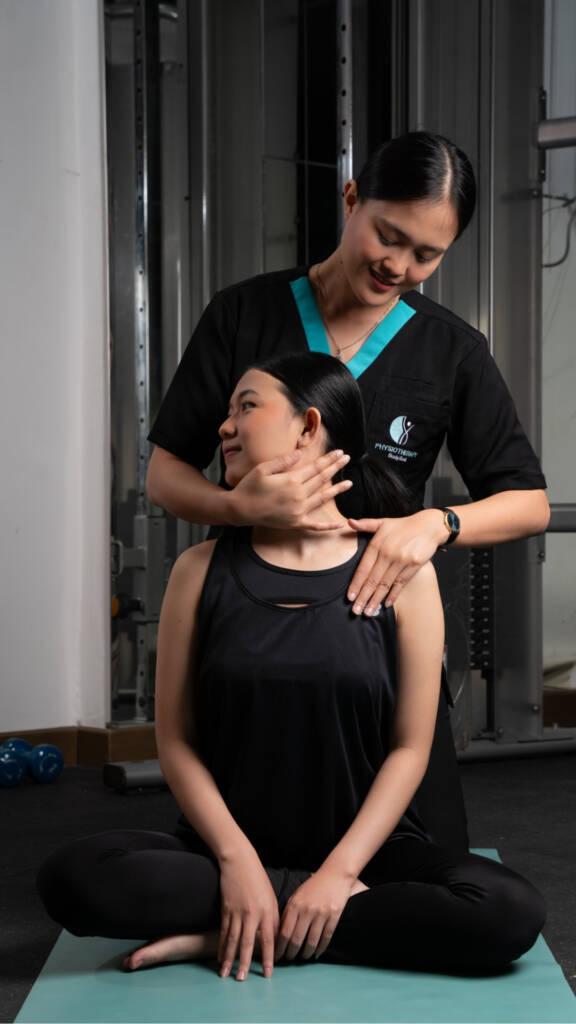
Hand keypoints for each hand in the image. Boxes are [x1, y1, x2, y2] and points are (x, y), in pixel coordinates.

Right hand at [218, 851, 279, 980]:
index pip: (268, 939)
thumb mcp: (271, 898)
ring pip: (232, 940)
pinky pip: (224, 931)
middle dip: (244, 963)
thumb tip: (274, 940)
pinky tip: (221, 957)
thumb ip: (273, 919)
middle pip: (247, 943)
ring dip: (229, 959)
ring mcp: (237, 912)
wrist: (239, 861)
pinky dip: (222, 946)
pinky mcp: (226, 909)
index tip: (267, 974)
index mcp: (267, 911)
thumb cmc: (259, 880)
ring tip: (225, 974)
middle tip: (241, 980)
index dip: (268, 957)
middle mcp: (252, 913)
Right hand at [228, 450, 351, 530]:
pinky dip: (328, 526)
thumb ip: (283, 461)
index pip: (316, 467)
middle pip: (321, 480)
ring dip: (337, 490)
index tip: (340, 452)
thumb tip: (300, 453)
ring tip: (349, 483)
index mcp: (291, 481)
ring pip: (322, 499)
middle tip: (346, 459)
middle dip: (335, 468)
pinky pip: (315, 525)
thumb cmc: (249, 486)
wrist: (239, 510)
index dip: (329, 459)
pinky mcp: (295, 523)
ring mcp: (298, 511)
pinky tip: (340, 524)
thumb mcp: (263, 468)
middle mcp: (298, 496)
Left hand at [275, 870, 357, 962]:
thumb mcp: (297, 895)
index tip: (276, 956)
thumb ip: (288, 912)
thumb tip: (279, 933)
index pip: (284, 932)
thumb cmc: (314, 886)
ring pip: (311, 942)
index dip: (279, 947)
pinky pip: (326, 938)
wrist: (335, 874)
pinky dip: (320, 949)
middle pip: (296, 939)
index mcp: (295, 904)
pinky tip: (316, 953)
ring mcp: (321, 913)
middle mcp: (307, 909)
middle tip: (288, 960)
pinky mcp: (334, 916)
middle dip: (291, 953)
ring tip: (303, 957)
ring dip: (306, 953)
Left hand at [347, 509, 446, 613]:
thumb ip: (365, 524)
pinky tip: (386, 605)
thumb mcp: (383, 522)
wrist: (429, 526)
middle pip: (373, 580)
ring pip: (386, 584)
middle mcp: (388, 553)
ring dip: (376, 600)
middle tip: (356, 611)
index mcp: (377, 544)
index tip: (350, 597)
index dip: (356, 584)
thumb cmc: (403, 526)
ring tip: (368, 612)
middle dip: (363, 597)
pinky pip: (401, 583)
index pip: (363, 568)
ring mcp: (401, 560)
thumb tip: (349, 522)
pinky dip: (393, 595)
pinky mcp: (414, 565)